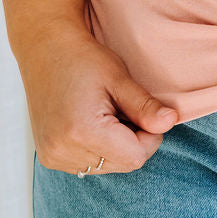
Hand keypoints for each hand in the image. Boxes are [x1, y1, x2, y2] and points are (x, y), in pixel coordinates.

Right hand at [14, 19, 178, 174]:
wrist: (45, 50)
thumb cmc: (85, 59)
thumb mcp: (119, 78)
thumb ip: (145, 106)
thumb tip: (171, 123)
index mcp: (83, 131)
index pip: (136, 157)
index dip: (149, 135)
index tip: (143, 110)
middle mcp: (63, 151)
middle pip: (122, 164)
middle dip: (132, 140)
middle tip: (122, 108)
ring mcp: (52, 157)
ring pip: (105, 167)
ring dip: (114, 146)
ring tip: (104, 113)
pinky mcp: (48, 157)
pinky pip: (86, 165)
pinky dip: (96, 148)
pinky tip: (89, 122)